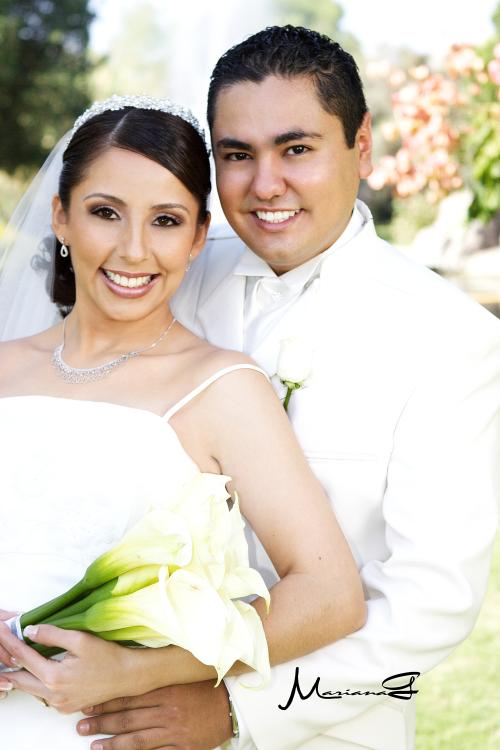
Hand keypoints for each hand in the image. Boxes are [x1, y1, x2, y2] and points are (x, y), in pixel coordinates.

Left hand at [0, 621, 135, 712]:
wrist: (127, 676)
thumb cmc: (107, 656)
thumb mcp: (80, 639)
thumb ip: (52, 634)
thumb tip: (29, 632)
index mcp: (54, 676)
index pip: (23, 656)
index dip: (9, 642)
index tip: (1, 631)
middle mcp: (52, 695)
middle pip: (19, 678)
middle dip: (8, 660)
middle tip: (1, 645)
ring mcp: (58, 704)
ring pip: (29, 688)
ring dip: (19, 672)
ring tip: (13, 656)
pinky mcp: (64, 707)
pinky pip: (41, 694)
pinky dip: (34, 681)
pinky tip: (35, 669)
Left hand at [76, 681, 233, 749]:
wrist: (230, 706)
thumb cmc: (203, 689)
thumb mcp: (180, 678)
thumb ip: (157, 679)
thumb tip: (128, 677)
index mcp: (166, 691)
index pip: (129, 697)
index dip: (107, 701)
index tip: (88, 703)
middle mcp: (167, 712)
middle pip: (128, 719)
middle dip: (102, 722)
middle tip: (81, 725)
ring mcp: (173, 733)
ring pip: (136, 740)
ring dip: (112, 743)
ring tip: (93, 745)